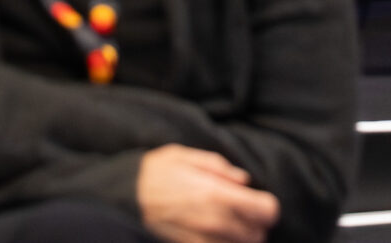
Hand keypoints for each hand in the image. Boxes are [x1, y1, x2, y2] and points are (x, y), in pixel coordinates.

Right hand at [137, 145, 278, 242]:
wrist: (122, 199)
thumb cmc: (153, 173)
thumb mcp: (184, 156)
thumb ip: (219, 168)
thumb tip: (243, 180)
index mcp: (218, 194)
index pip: (268, 211)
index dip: (266, 207)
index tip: (257, 202)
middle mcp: (215, 222)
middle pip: (258, 235)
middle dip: (254, 225)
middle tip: (239, 213)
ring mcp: (203, 241)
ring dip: (238, 239)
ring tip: (224, 224)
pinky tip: (211, 235)